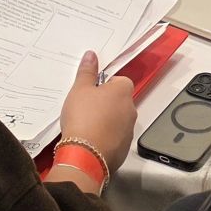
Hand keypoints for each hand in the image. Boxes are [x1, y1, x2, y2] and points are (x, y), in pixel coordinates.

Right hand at [56, 50, 135, 176]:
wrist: (85, 154)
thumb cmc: (83, 117)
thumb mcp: (79, 89)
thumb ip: (87, 71)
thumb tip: (92, 56)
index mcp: (123, 91)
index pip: (120, 80)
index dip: (105, 85)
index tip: (92, 91)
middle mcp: (131, 109)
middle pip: (120, 101)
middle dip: (106, 104)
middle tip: (86, 108)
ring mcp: (129, 130)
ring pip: (119, 120)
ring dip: (107, 121)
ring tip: (86, 126)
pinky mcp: (124, 148)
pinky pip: (116, 138)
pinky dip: (106, 138)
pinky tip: (91, 141)